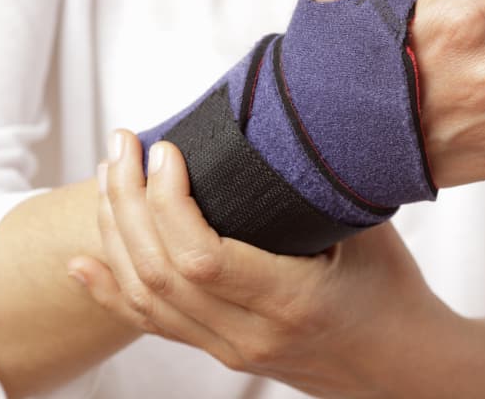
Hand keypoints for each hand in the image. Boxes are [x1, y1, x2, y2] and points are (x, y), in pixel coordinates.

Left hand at [70, 130, 455, 396]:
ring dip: (116, 233)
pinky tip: (83, 261)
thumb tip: (287, 118)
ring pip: (147, 297)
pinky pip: (153, 324)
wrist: (400, 367)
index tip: (166, 150)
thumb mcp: (368, 229)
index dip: (169, 202)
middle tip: (125, 145)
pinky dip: (111, 291)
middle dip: (129, 201)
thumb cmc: (392, 291)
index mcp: (293, 301)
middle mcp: (252, 335)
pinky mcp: (220, 351)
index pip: (202, 258)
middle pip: (161, 273)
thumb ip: (321, 184)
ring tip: (108, 176)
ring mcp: (230, 349)